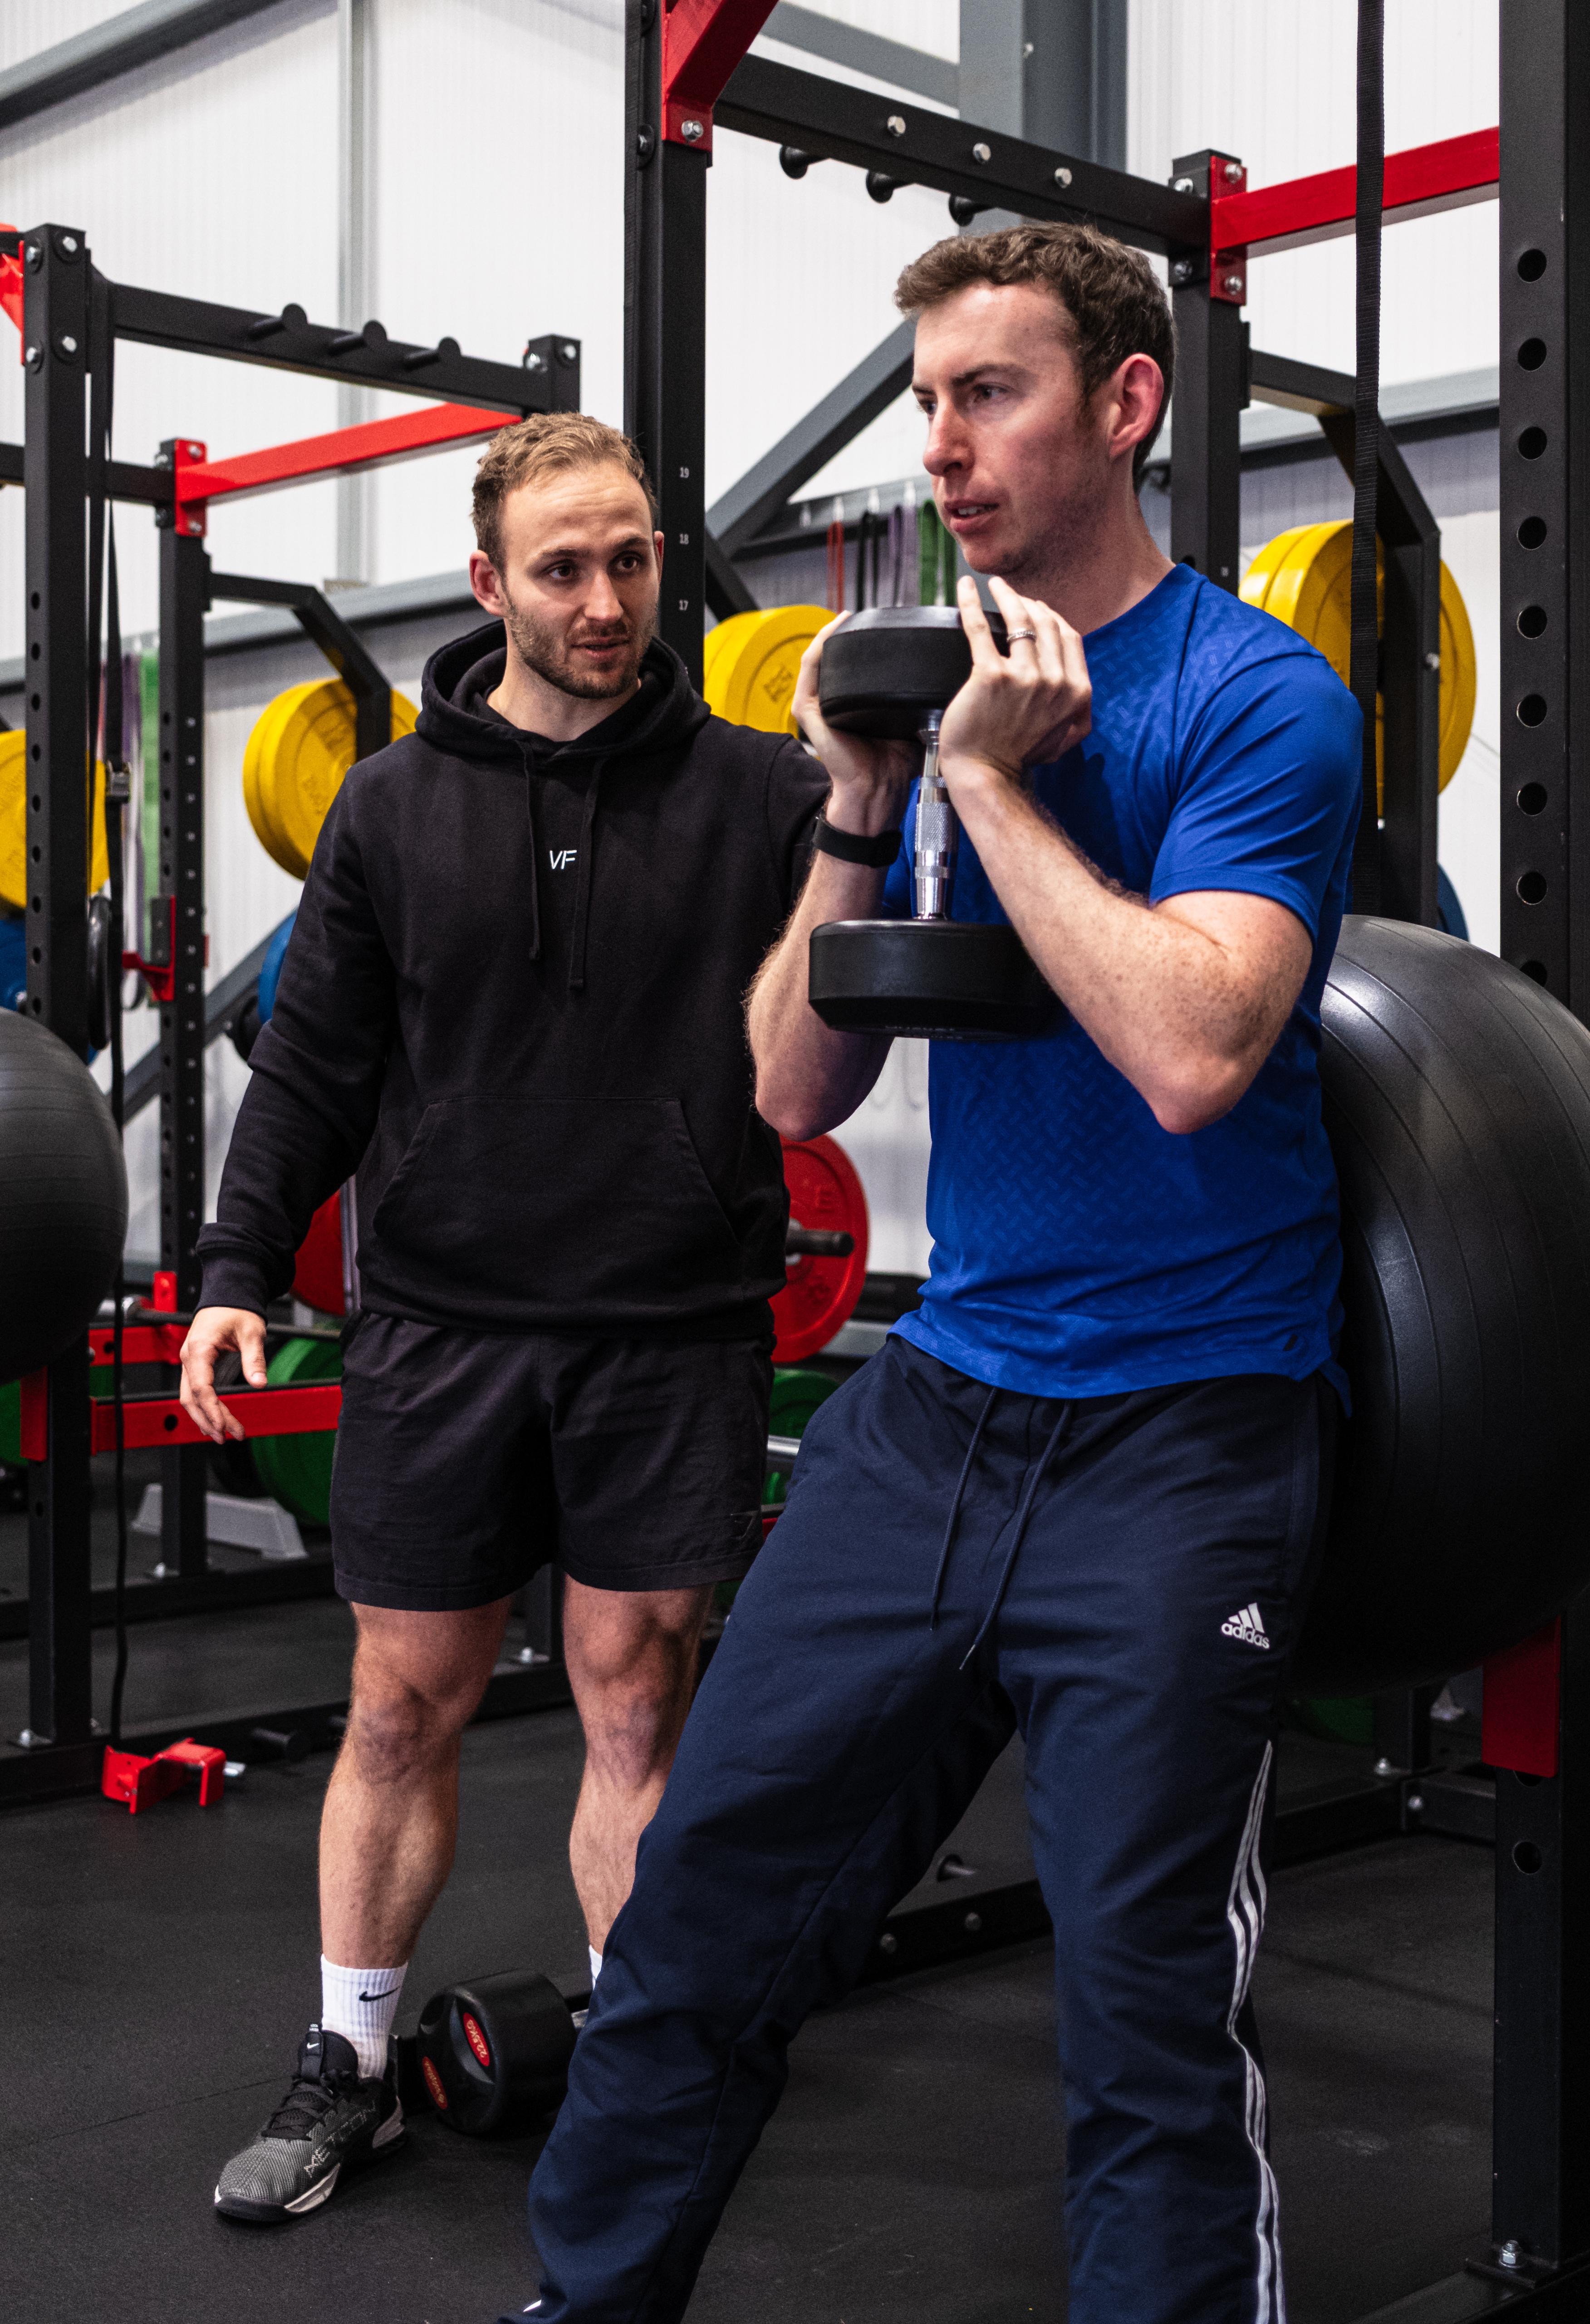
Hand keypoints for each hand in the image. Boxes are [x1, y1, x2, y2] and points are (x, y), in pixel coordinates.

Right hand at [180, 1306, 268, 1443]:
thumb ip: (254, 1359)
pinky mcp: (196, 1363)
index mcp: (199, 1350)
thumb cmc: (237, 1309)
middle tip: (226, 1438)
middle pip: (190, 1398)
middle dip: (207, 1420)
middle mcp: (189, 1357)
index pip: (200, 1388)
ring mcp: (190, 1361)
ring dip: (205, 1416)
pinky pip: (195, 1389)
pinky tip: (216, 1419)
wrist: (228, 1295)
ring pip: (190, 1397)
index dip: (212, 1411)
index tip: (224, 1427)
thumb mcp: (252, 1332)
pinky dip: (205, 1406)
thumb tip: (259, 1383)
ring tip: (224, 1434)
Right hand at [791, 613, 916, 836]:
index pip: (860, 662)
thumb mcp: (915, 720)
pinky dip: (820, 645)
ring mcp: (819, 704)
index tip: (890, 619)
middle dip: (851, 632)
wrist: (877, 790)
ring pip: (820, 656)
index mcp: (857, 701)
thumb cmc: (896, 763)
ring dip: (832, 632)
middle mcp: (835, 700)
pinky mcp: (809, 710)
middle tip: (872, 612)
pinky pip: (810, 668)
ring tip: (849, 615)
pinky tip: (833, 628)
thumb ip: (926, 697)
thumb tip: (958, 670)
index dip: (871, 638)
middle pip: (838, 656)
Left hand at [938, 573, 1091, 792]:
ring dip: (1006, 594)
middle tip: (1012, 594)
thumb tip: (1074, 681)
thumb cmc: (1017, 754)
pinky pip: (979, 627)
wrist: (987, 774)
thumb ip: (1075, 706)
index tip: (1037, 608)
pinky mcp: (990, 675)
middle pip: (1045, 623)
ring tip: (994, 584)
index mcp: (1076, 691)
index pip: (1068, 637)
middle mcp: (1054, 681)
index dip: (1052, 617)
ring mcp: (1024, 677)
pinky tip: (964, 588)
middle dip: (1029, 602)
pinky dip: (971, 602)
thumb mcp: (1064, 733)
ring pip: (1017, 619)